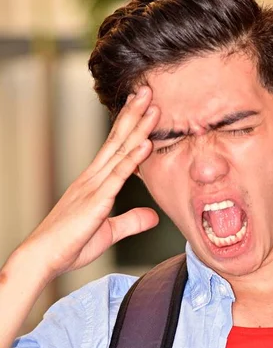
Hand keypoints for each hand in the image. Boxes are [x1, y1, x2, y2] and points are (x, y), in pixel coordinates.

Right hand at [23, 86, 159, 281]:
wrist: (43, 257)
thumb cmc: (70, 245)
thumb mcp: (108, 232)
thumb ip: (130, 221)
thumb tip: (153, 216)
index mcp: (94, 183)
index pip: (115, 148)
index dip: (129, 126)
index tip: (143, 107)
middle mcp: (93, 178)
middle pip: (116, 140)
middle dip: (134, 114)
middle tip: (148, 90)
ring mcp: (93, 187)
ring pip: (119, 151)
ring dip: (137, 127)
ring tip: (151, 104)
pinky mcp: (95, 201)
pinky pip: (117, 176)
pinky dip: (132, 158)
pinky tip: (145, 142)